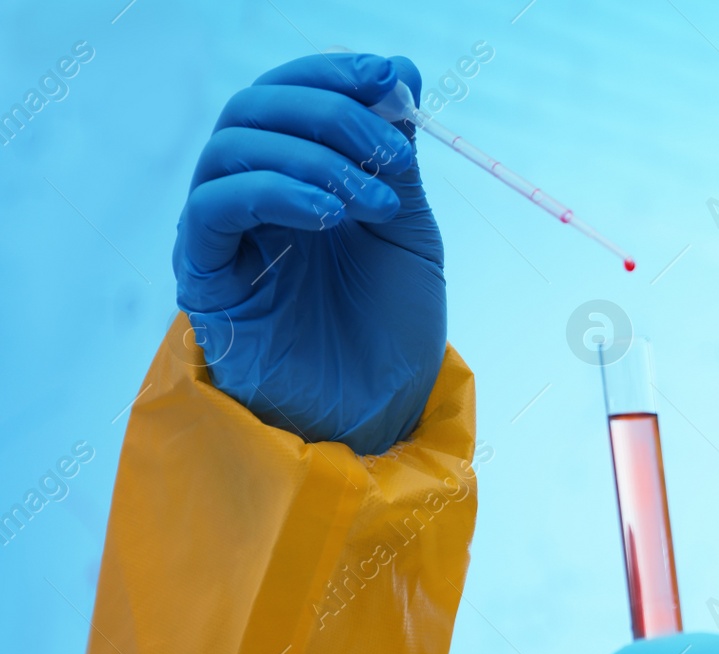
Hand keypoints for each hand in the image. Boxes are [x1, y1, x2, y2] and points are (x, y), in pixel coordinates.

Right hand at [173, 52, 444, 456]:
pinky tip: (331, 216)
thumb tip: (400, 70)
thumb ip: (395, 159)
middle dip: (329, 112)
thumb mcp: (408, 230)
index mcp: (299, 176)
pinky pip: (214, 207)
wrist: (377, 414)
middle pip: (256, 109)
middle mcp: (253, 196)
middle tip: (389, 151)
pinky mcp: (206, 275)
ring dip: (312, 158)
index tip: (391, 76)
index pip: (293, 94)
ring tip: (373, 201)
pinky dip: (274, 191)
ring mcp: (225, 234)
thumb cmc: (391, 330)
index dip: (335, 73)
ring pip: (232, 149)